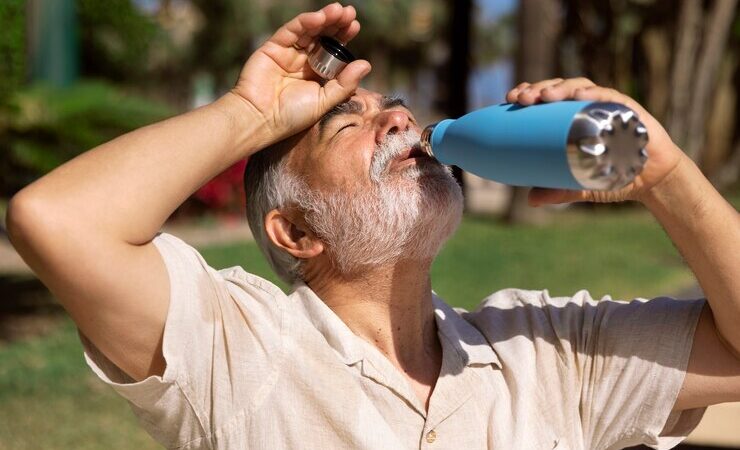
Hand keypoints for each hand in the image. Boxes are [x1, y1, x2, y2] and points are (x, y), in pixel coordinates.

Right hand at [231, 3, 370, 143]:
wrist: (260, 119)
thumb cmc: (291, 116)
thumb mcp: (324, 101)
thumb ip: (344, 84)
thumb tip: (366, 64)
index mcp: (316, 74)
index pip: (333, 51)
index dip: (343, 37)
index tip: (355, 26)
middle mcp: (303, 61)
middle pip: (322, 37)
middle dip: (336, 24)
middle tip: (350, 13)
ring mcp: (288, 53)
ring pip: (308, 31)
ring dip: (324, 18)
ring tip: (339, 11)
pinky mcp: (273, 48)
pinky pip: (291, 31)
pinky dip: (305, 22)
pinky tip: (319, 17)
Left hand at [505, 78, 685, 205]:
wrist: (653, 180)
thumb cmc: (615, 176)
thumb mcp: (581, 185)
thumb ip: (558, 192)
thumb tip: (530, 200)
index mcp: (573, 118)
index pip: (547, 98)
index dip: (529, 92)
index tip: (510, 98)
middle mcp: (588, 107)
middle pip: (559, 88)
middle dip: (538, 88)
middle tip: (520, 98)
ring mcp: (608, 105)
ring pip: (580, 87)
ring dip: (560, 88)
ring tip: (544, 96)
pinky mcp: (629, 110)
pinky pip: (610, 97)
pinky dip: (594, 94)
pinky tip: (579, 96)